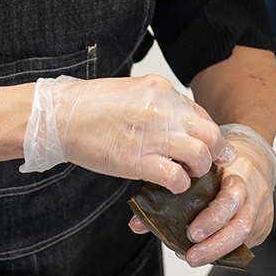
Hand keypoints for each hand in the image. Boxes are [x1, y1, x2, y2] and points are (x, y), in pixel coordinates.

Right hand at [19, 74, 227, 192]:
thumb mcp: (135, 91)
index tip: (212, 147)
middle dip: (216, 152)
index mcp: (162, 90)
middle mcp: (161, 110)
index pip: (201, 115)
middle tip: (210, 163)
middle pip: (210, 133)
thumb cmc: (93, 105)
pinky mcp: (135, 160)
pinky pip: (174, 177)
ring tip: (189, 174)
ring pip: (199, 155)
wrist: (60, 116)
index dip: (210, 134)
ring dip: (199, 169)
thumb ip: (162, 104)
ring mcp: (150, 135)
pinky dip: (179, 185)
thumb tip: (184, 121)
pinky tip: (172, 185)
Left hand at [183, 124, 275, 266]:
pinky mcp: (263, 226)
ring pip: (245, 237)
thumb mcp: (199, 171)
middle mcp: (254, 194)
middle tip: (192, 254)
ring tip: (195, 257)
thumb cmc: (223, 165)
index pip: (230, 199)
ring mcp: (261, 212)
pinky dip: (226, 250)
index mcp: (238, 174)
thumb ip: (170, 194)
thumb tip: (138, 222)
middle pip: (241, 225)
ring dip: (218, 251)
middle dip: (215, 244)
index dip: (212, 219)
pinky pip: (246, 243)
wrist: (255, 160)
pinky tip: (210, 252)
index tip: (191, 232)